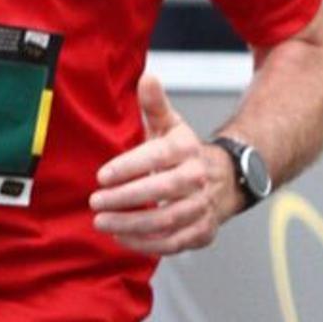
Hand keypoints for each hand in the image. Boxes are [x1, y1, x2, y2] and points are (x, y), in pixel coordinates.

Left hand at [90, 74, 237, 256]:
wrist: (227, 179)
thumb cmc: (186, 152)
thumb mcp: (172, 125)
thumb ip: (155, 104)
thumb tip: (147, 77)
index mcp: (186, 149)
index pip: (157, 157)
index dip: (128, 167)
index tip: (101, 176)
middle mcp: (197, 178)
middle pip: (162, 190)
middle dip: (125, 198)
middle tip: (95, 201)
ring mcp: (201, 207)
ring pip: (166, 220)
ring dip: (131, 224)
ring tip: (101, 222)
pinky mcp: (202, 232)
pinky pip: (173, 243)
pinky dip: (146, 244)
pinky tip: (121, 238)